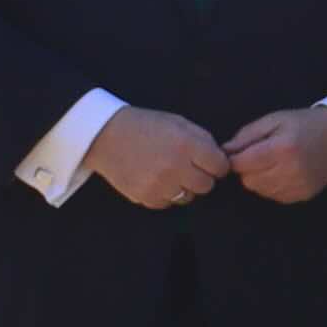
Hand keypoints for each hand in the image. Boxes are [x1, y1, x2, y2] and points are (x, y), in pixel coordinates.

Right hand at [85, 109, 228, 209]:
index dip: (217, 164)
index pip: (220, 167)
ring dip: (184, 187)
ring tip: (171, 173)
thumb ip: (203, 141)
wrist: (105, 135)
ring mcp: (159, 184)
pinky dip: (165, 194)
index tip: (209, 162)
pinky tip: (156, 180)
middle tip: (189, 168)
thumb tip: (221, 160)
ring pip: (188, 197)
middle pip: (207, 185)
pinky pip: (167, 203)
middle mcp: (176, 167)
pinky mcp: (144, 197)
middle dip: (202, 177)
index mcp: (188, 145)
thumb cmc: (147, 126)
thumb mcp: (179, 123)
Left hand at [221, 109, 326, 205]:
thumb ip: (247, 135)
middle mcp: (290, 170)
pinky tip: (282, 172)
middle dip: (247, 169)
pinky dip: (271, 186)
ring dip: (258, 178)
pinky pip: (273, 196)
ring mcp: (297, 186)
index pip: (240, 164)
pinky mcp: (302, 195)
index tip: (239, 151)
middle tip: (258, 155)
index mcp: (281, 148)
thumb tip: (224, 151)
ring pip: (259, 190)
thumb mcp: (274, 120)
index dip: (233, 158)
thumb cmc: (304, 124)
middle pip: (248, 180)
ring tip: (272, 163)